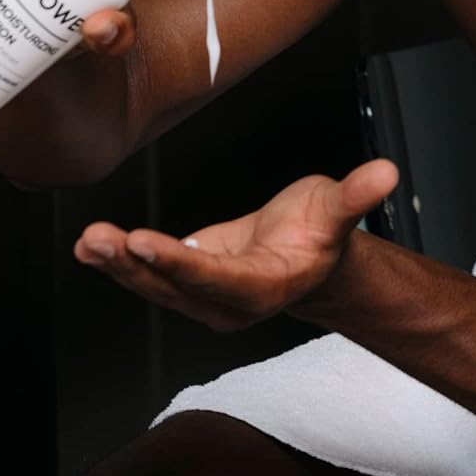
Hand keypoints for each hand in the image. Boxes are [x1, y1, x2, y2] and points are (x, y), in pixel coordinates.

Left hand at [72, 158, 400, 329]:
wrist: (308, 259)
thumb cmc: (321, 234)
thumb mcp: (338, 210)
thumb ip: (356, 195)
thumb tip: (385, 172)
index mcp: (265, 287)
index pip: (217, 278)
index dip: (179, 263)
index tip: (144, 241)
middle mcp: (228, 302)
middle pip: (176, 288)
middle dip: (136, 266)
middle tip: (104, 240)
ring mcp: (203, 298)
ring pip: (153, 285)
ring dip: (118, 264)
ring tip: (90, 240)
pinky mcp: (184, 282)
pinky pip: (146, 274)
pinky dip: (118, 260)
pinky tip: (92, 244)